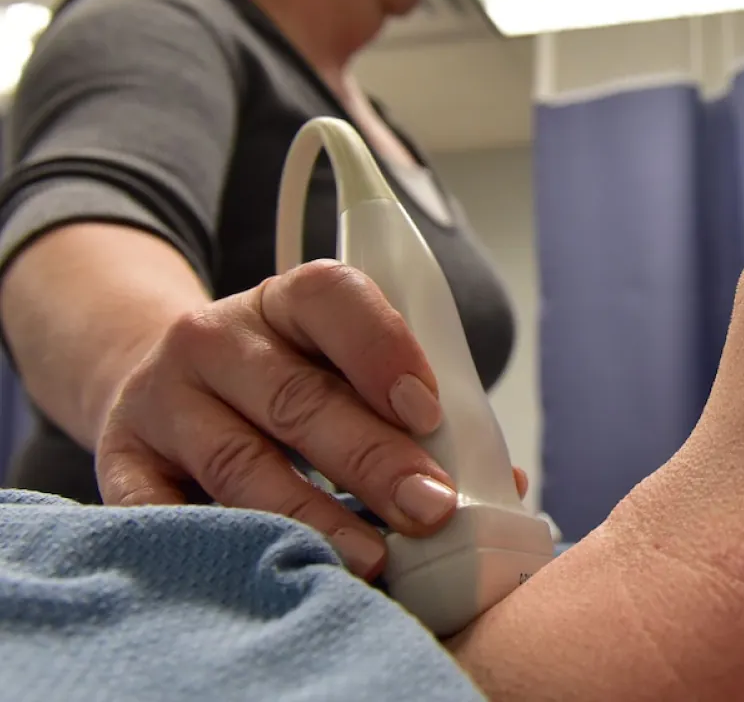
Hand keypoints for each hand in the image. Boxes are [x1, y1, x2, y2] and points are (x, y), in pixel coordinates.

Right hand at [94, 259, 527, 578]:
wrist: (162, 382)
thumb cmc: (288, 382)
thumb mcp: (343, 369)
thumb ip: (415, 413)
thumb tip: (500, 485)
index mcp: (287, 301)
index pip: (332, 297)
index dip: (383, 349)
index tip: (429, 411)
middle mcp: (216, 337)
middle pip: (298, 396)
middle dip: (372, 458)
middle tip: (430, 507)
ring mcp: (164, 398)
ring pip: (239, 461)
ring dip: (312, 515)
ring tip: (373, 558)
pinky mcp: (125, 459)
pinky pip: (164, 508)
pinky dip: (220, 541)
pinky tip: (274, 565)